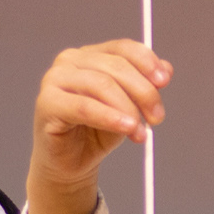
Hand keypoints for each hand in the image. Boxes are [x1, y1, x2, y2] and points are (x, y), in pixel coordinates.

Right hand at [27, 39, 172, 213]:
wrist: (71, 164)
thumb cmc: (96, 132)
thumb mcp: (128, 107)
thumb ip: (144, 86)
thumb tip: (166, 68)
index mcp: (90, 55)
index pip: (122, 48)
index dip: (147, 62)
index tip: (165, 81)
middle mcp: (70, 61)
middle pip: (115, 66)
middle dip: (143, 92)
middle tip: (158, 117)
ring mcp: (55, 79)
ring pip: (102, 85)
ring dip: (128, 108)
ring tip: (140, 132)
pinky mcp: (47, 103)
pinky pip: (85, 107)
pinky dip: (109, 117)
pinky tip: (126, 128)